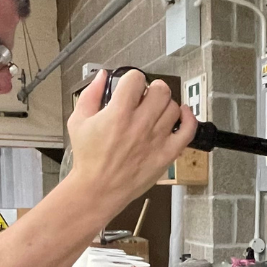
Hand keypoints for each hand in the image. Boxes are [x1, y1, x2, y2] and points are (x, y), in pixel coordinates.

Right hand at [65, 69, 197, 211]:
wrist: (98, 189)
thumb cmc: (89, 159)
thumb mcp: (78, 122)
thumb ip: (91, 95)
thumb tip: (102, 77)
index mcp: (118, 114)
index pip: (136, 79)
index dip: (132, 80)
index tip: (130, 87)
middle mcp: (140, 125)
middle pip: (160, 90)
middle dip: (152, 89)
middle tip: (146, 97)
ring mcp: (156, 139)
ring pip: (173, 107)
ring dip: (165, 104)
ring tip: (156, 111)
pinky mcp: (166, 154)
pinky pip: (188, 130)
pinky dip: (189, 118)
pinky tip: (182, 114)